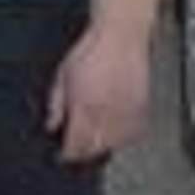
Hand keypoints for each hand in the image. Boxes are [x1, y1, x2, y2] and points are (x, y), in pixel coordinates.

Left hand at [44, 24, 152, 162]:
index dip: (67, 155)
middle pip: (95, 148)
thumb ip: (56, 104)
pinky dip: (123, 139)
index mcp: (85, 106)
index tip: (61, 156)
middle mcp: (107, 113)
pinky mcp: (142, 108)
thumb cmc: (91, 51)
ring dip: (102, 147)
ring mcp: (127, 112)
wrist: (121, 37)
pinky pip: (134, 134)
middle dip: (83, 154)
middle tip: (74, 151)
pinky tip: (114, 134)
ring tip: (92, 142)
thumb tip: (51, 126)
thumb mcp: (62, 76)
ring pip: (115, 144)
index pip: (76, 143)